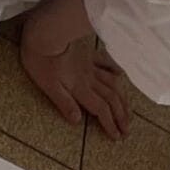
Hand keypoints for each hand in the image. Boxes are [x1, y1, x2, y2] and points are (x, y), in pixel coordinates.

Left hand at [20, 18, 128, 138]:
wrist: (44, 32)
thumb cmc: (40, 59)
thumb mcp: (48, 86)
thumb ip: (64, 103)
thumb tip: (77, 121)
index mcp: (80, 88)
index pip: (101, 110)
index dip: (110, 124)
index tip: (118, 137)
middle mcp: (90, 79)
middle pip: (111, 100)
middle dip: (121, 117)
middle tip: (127, 131)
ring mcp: (91, 66)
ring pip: (113, 85)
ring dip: (122, 100)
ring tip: (128, 112)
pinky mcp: (88, 55)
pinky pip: (106, 63)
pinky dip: (115, 70)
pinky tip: (121, 75)